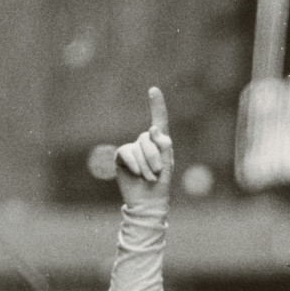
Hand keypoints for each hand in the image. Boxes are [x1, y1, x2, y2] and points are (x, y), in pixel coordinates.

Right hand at [114, 86, 174, 212]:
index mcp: (160, 142)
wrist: (147, 200)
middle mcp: (145, 142)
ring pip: (139, 148)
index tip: (153, 89)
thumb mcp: (167, 163)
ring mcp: (133, 148)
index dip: (156, 105)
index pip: (159, 121)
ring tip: (149, 178)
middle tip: (157, 174)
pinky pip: (126, 153)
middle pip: (149, 139)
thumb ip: (164, 145)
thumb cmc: (161, 182)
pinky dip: (134, 165)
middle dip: (155, 158)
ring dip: (147, 166)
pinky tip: (137, 174)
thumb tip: (153, 129)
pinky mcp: (121, 156)